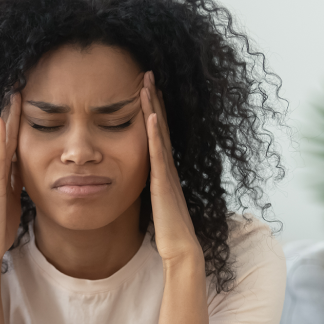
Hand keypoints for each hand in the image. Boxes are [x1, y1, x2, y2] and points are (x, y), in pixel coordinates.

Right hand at [0, 93, 23, 263]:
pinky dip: (0, 138)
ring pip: (2, 140)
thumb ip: (18, 184)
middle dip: (13, 112)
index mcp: (2, 173)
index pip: (12, 142)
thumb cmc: (0, 226)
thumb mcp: (14, 199)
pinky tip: (2, 121)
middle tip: (19, 87)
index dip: (18, 122)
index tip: (26, 102)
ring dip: (8, 117)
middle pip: (6, 135)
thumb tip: (27, 172)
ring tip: (13, 94)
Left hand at [140, 71, 203, 265]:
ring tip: (147, 83)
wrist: (182, 250)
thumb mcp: (155, 201)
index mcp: (164, 170)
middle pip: (161, 125)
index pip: (158, 133)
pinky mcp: (163, 183)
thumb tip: (141, 177)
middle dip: (154, 99)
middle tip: (147, 73)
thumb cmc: (169, 230)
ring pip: (159, 133)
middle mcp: (167, 166)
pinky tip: (151, 115)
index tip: (146, 87)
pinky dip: (155, 134)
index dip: (153, 109)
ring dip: (154, 107)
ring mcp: (167, 173)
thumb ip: (152, 186)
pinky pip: (158, 154)